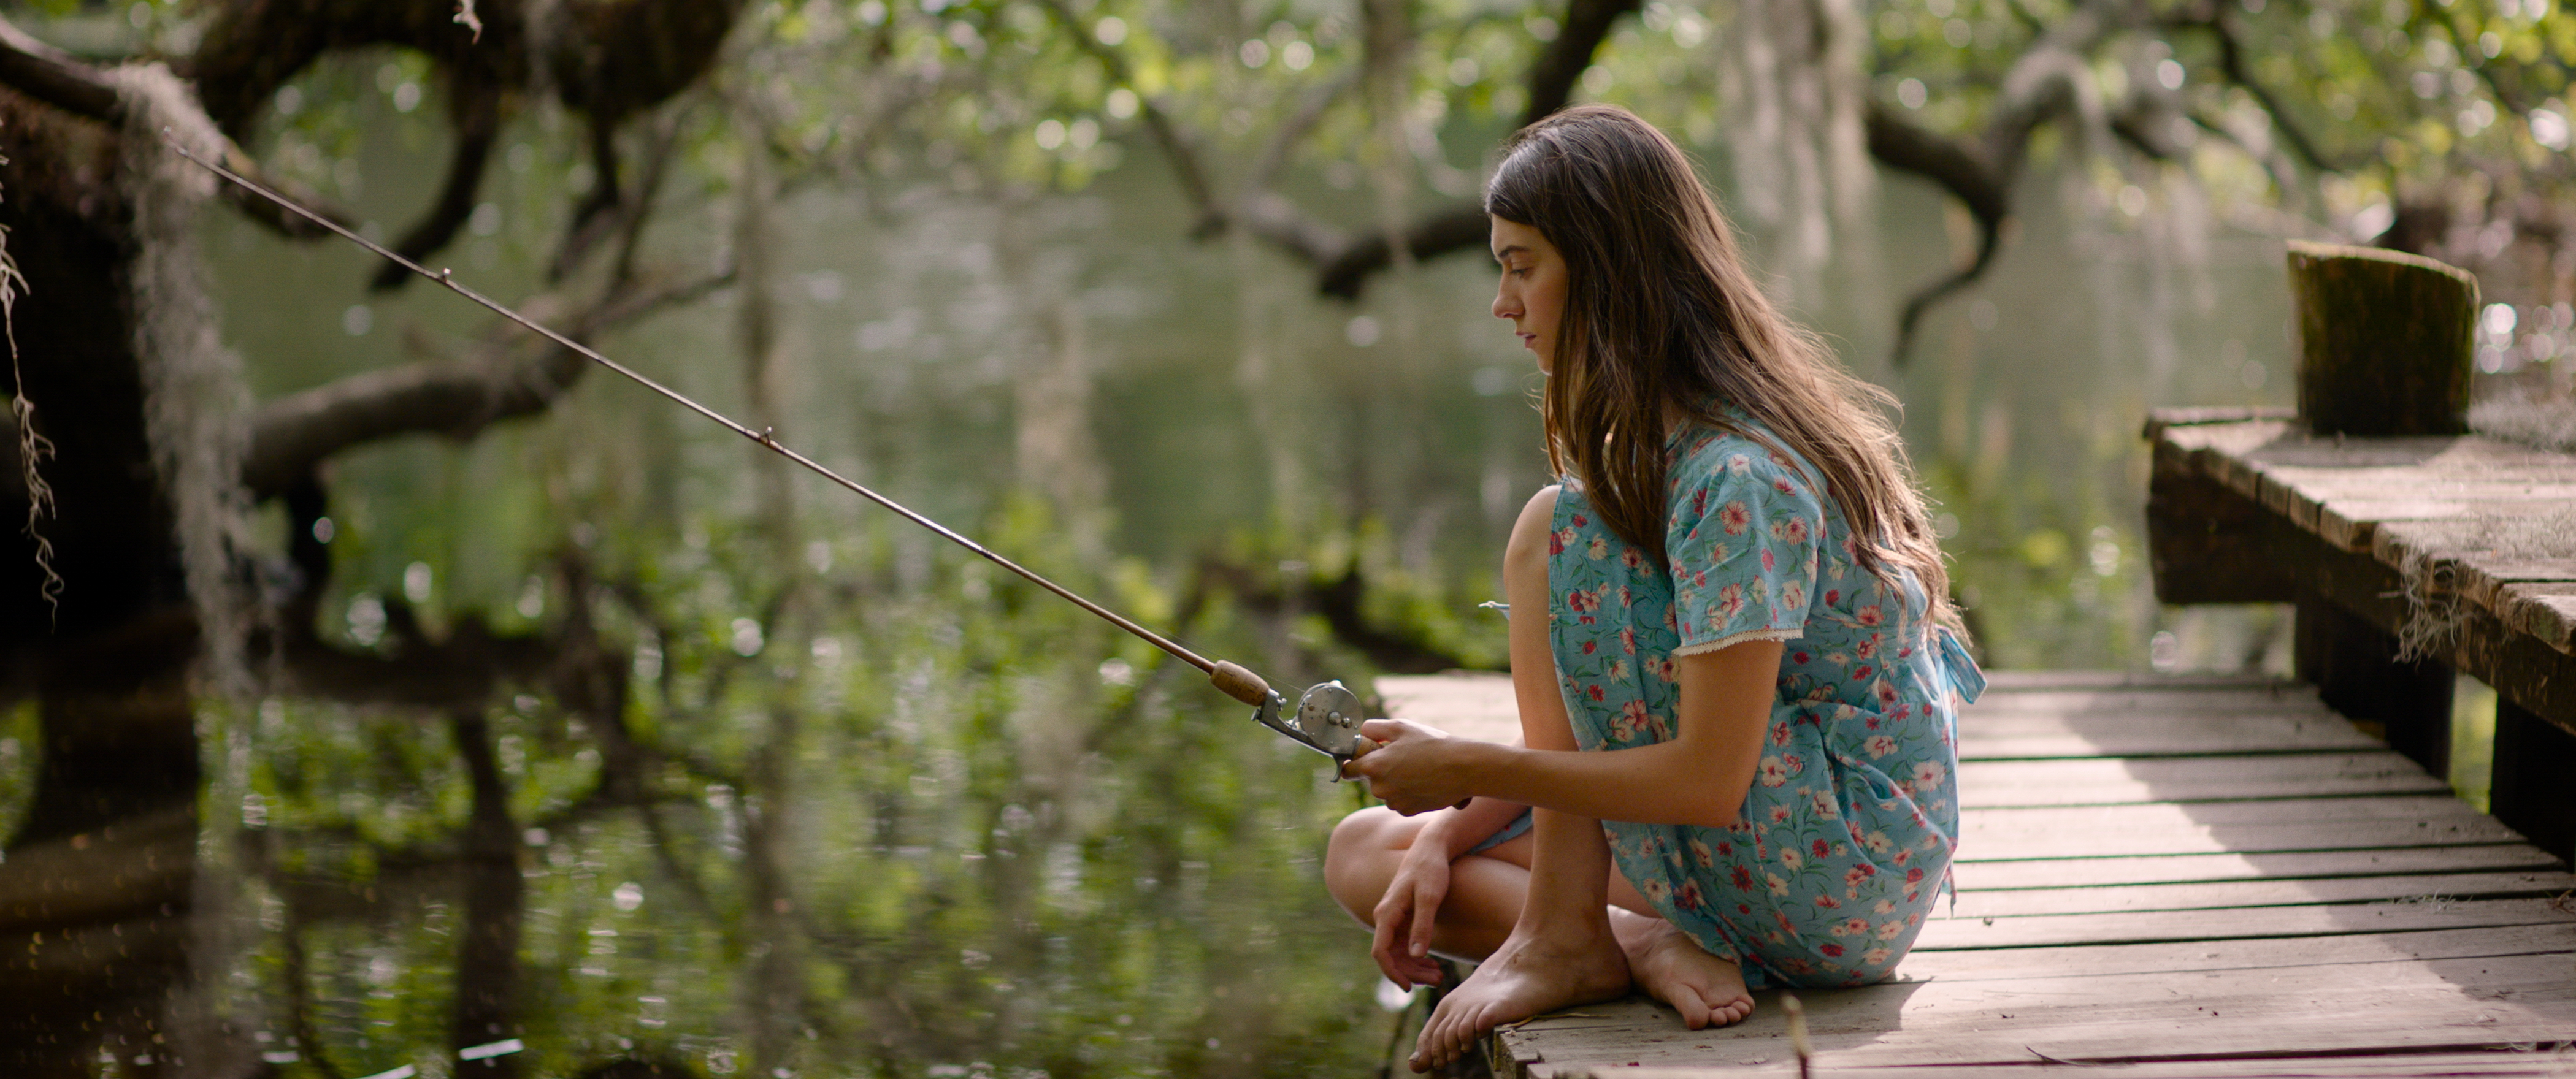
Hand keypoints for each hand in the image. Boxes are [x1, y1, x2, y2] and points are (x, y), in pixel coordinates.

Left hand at [1343, 719, 1480, 815]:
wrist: (1462, 768)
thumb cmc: (1432, 744)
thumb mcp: (1401, 726)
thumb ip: (1374, 728)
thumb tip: (1363, 734)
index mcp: (1373, 766)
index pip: (1348, 770)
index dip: (1354, 761)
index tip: (1365, 755)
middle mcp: (1379, 789)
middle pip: (1370, 779)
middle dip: (1381, 769)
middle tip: (1403, 756)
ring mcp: (1394, 803)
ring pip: (1387, 791)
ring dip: (1396, 781)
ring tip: (1418, 768)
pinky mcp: (1409, 811)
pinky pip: (1400, 801)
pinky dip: (1408, 792)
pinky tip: (1424, 781)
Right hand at [1371, 838, 1451, 988]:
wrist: (1432, 848)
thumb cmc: (1431, 869)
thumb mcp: (1430, 898)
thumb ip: (1422, 926)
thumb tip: (1417, 955)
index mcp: (1387, 914)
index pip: (1381, 951)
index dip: (1392, 973)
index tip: (1408, 988)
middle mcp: (1385, 917)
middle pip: (1391, 956)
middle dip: (1411, 972)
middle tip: (1436, 981)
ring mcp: (1393, 919)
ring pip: (1398, 953)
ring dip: (1415, 967)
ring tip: (1438, 977)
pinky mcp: (1402, 918)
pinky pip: (1404, 945)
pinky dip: (1417, 957)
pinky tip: (1433, 964)